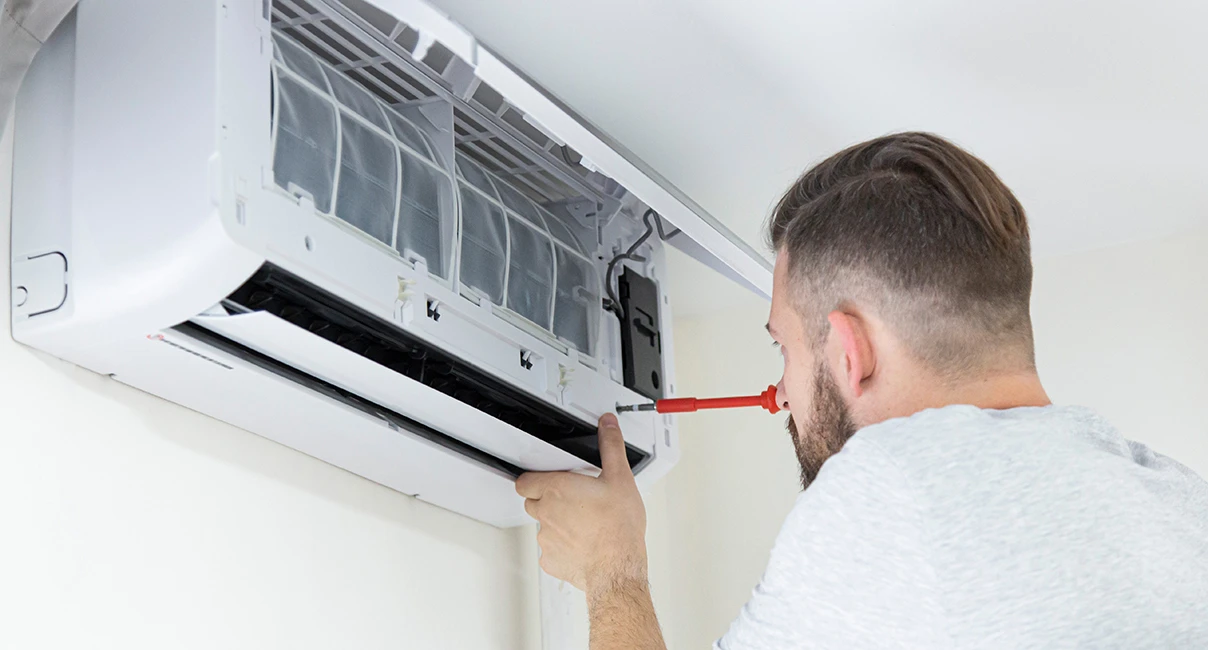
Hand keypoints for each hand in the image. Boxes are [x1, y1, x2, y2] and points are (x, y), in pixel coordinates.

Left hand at [516, 413, 647, 594]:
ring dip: (557, 524)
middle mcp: (546, 513)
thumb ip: (611, 447)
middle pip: (533, 501)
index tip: (547, 479)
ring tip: (583, 524)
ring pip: (543, 527)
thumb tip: (607, 425)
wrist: (618, 568)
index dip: (533, 478)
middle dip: (548, 499)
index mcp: (557, 489)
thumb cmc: (618, 528)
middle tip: (573, 500)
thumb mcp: (621, 479)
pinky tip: (582, 544)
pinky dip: (562, 548)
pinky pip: (550, 551)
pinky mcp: (551, 561)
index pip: (524, 480)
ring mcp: (546, 539)